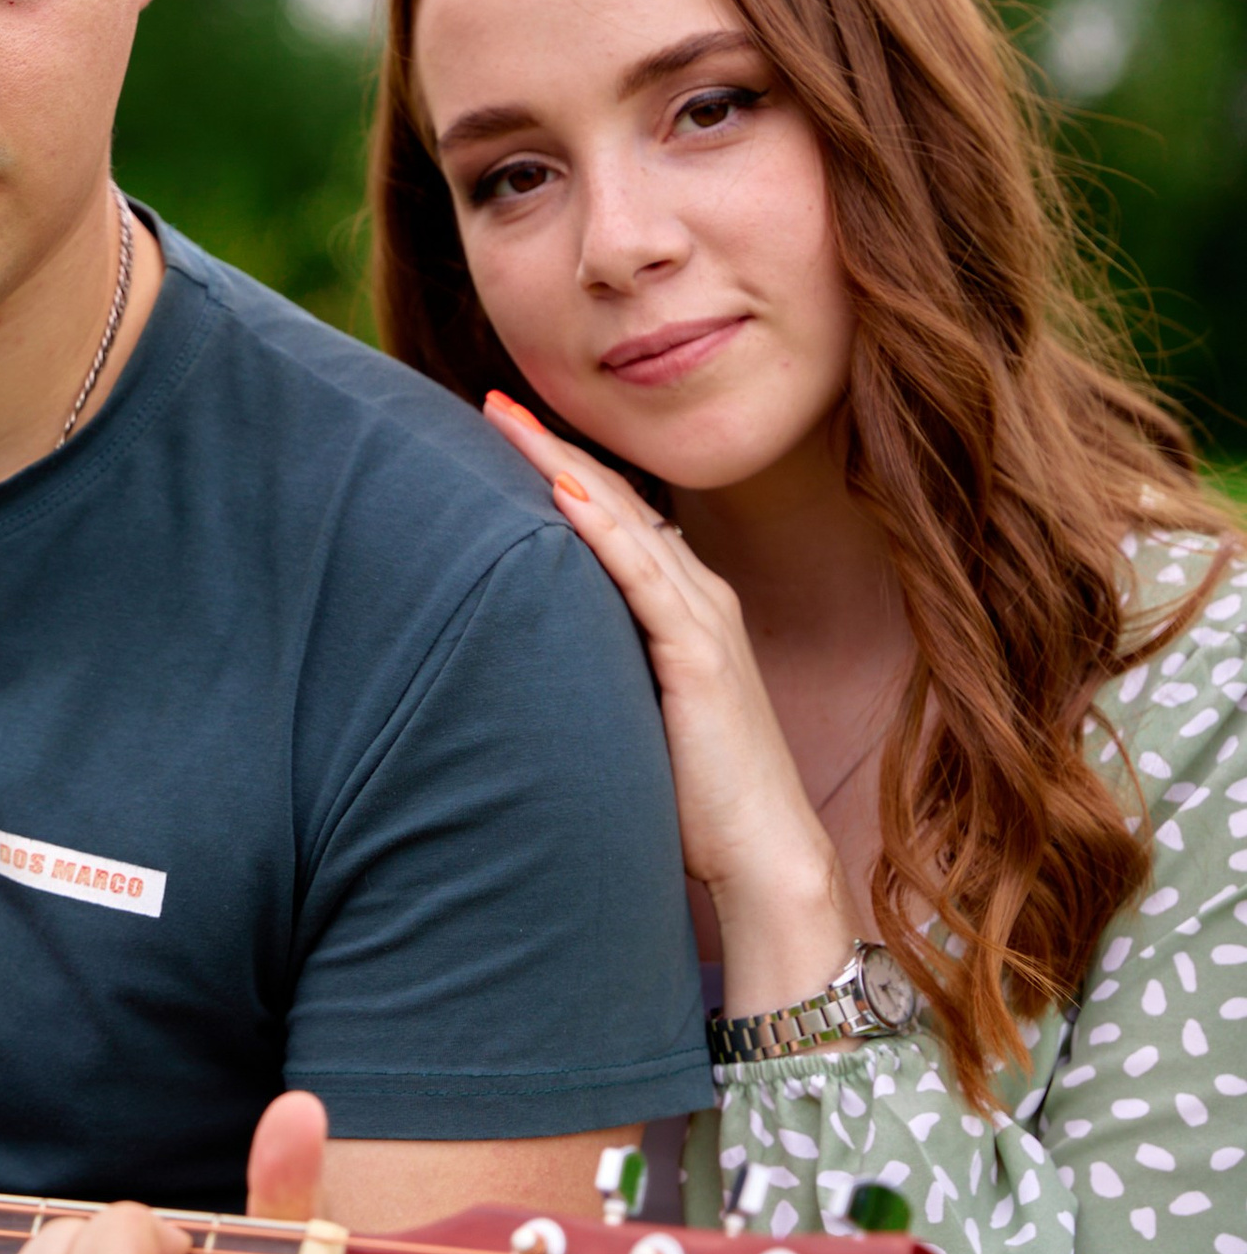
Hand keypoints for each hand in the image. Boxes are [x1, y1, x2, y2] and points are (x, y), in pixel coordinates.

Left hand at [484, 393, 860, 1014]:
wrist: (763, 853)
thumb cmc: (694, 798)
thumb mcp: (635, 713)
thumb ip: (599, 671)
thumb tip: (529, 660)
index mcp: (683, 608)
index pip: (612, 517)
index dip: (558, 469)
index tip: (500, 430)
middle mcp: (698, 597)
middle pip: (612, 499)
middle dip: (551, 446)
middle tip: (490, 399)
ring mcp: (702, 619)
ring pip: (621, 520)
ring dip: (561, 466)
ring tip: (506, 421)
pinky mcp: (697, 654)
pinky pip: (641, 575)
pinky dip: (599, 528)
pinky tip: (557, 492)